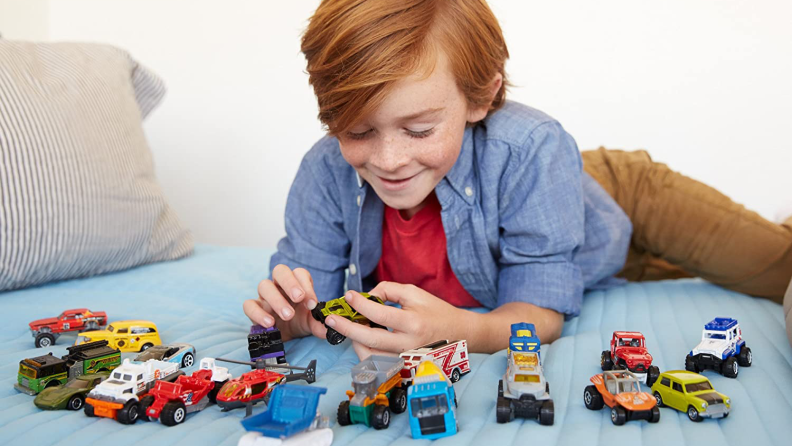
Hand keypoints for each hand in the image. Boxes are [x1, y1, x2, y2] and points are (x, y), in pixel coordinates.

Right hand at [243, 264, 327, 340]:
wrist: (285, 335)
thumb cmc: (299, 321)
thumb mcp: (312, 322)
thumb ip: (320, 323)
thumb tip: (330, 327)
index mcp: (296, 283)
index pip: (300, 273)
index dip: (306, 285)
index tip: (312, 303)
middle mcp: (279, 285)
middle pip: (280, 271)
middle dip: (290, 283)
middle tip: (298, 298)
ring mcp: (265, 295)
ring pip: (264, 285)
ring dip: (276, 299)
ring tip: (288, 315)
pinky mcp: (254, 308)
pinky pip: (249, 305)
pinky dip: (258, 313)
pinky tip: (270, 323)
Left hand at [324, 282, 470, 358]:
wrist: (459, 335)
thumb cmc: (437, 312)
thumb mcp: (415, 293)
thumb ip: (389, 290)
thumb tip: (367, 296)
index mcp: (413, 323)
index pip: (380, 314)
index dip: (360, 304)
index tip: (349, 296)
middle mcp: (408, 344)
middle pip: (370, 340)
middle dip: (346, 328)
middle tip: (331, 319)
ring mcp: (405, 359)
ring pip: (370, 356)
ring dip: (354, 341)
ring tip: (348, 327)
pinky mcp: (403, 367)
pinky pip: (378, 362)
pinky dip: (365, 351)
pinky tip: (361, 338)